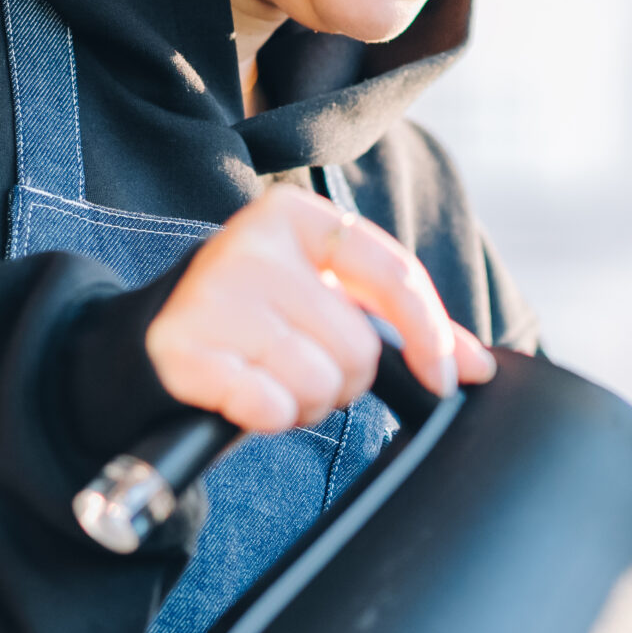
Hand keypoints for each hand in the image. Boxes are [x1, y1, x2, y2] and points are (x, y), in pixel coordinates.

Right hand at [147, 186, 495, 432]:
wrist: (151, 343)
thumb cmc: (256, 320)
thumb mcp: (328, 298)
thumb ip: (407, 323)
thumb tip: (479, 367)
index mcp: (294, 216)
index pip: (393, 273)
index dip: (431, 336)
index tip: (444, 380)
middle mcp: (251, 245)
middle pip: (358, 344)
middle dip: (344, 378)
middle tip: (306, 367)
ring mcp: (212, 296)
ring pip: (319, 381)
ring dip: (306, 402)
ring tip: (273, 380)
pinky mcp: (184, 349)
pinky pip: (270, 407)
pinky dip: (269, 416)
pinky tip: (245, 396)